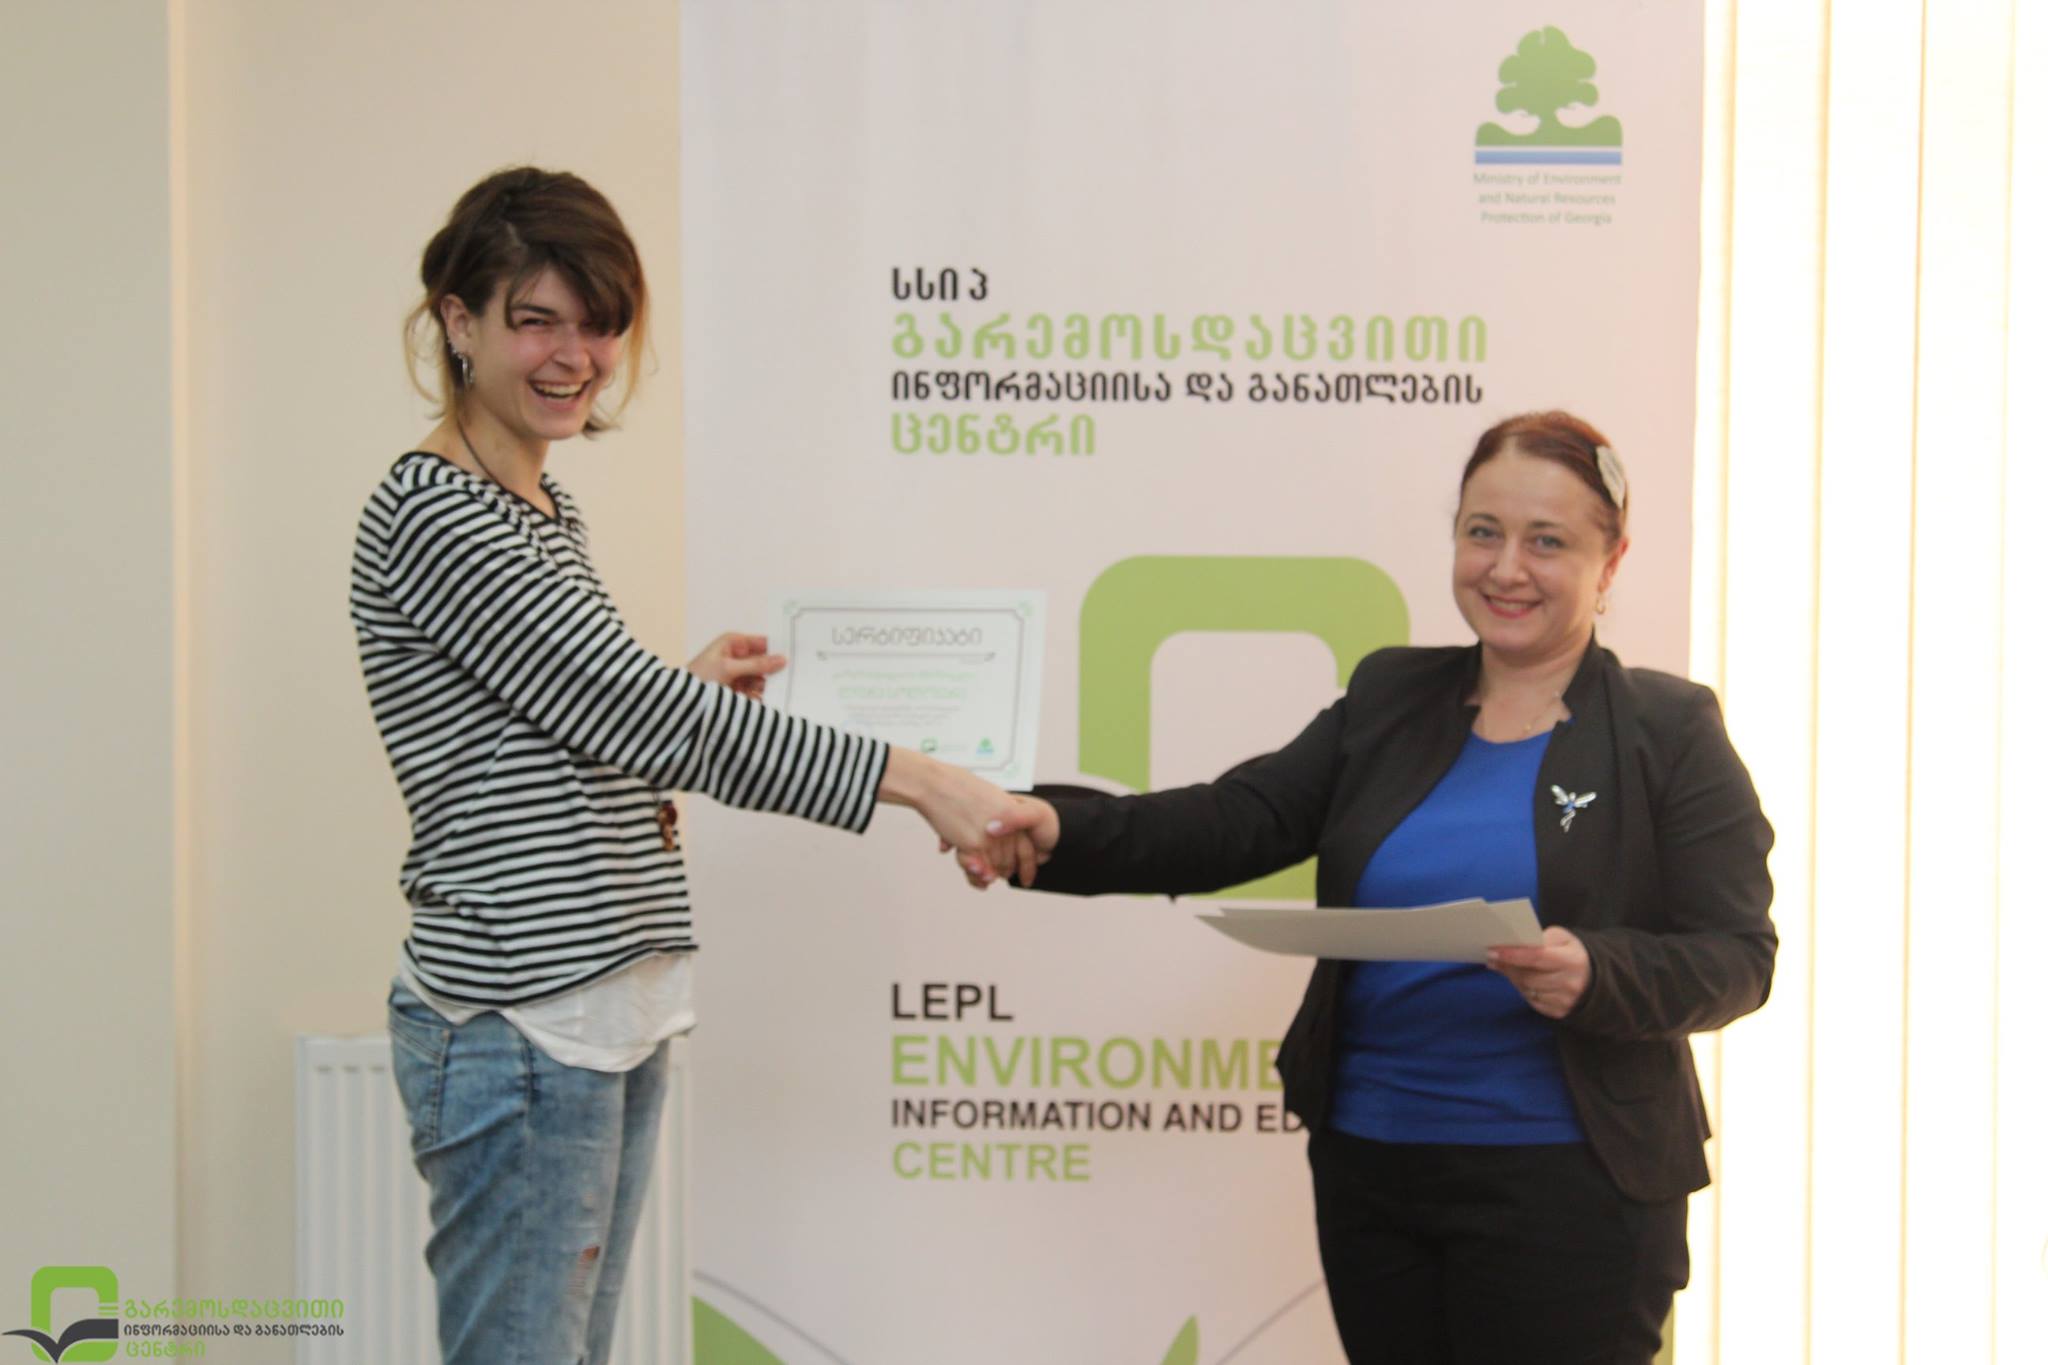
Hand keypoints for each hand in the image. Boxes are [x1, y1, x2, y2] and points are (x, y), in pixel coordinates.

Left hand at [687, 632, 786, 699]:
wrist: (682, 702)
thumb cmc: (699, 677)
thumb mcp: (728, 668)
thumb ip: (757, 664)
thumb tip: (782, 659)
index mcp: (733, 643)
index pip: (762, 642)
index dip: (777, 647)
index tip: (796, 653)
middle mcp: (738, 656)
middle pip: (764, 661)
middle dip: (775, 669)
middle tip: (794, 675)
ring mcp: (738, 675)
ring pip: (762, 678)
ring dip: (768, 685)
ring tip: (782, 691)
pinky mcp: (738, 691)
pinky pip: (756, 692)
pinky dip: (761, 696)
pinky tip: (771, 700)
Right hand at [879, 751, 1042, 884]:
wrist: (936, 785)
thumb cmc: (957, 787)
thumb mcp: (989, 796)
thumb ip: (998, 816)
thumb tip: (996, 834)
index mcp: (1012, 813)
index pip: (1027, 848)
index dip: (1026, 866)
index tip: (1024, 877)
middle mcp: (1006, 826)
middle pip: (1010, 861)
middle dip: (1003, 873)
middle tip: (997, 877)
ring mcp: (991, 837)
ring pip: (994, 867)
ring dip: (987, 876)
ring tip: (983, 879)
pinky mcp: (973, 844)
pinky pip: (978, 868)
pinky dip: (976, 875)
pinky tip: (977, 875)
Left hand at [1486, 927, 1589, 1019]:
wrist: (1593, 978)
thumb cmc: (1570, 953)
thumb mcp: (1562, 938)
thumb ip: (1540, 939)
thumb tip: (1513, 945)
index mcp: (1572, 960)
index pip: (1537, 957)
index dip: (1512, 955)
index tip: (1492, 951)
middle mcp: (1570, 983)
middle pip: (1529, 977)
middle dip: (1508, 967)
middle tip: (1492, 957)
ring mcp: (1565, 1001)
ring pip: (1527, 990)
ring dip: (1513, 978)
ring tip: (1505, 966)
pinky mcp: (1559, 1012)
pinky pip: (1531, 1001)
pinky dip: (1523, 989)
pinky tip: (1520, 979)